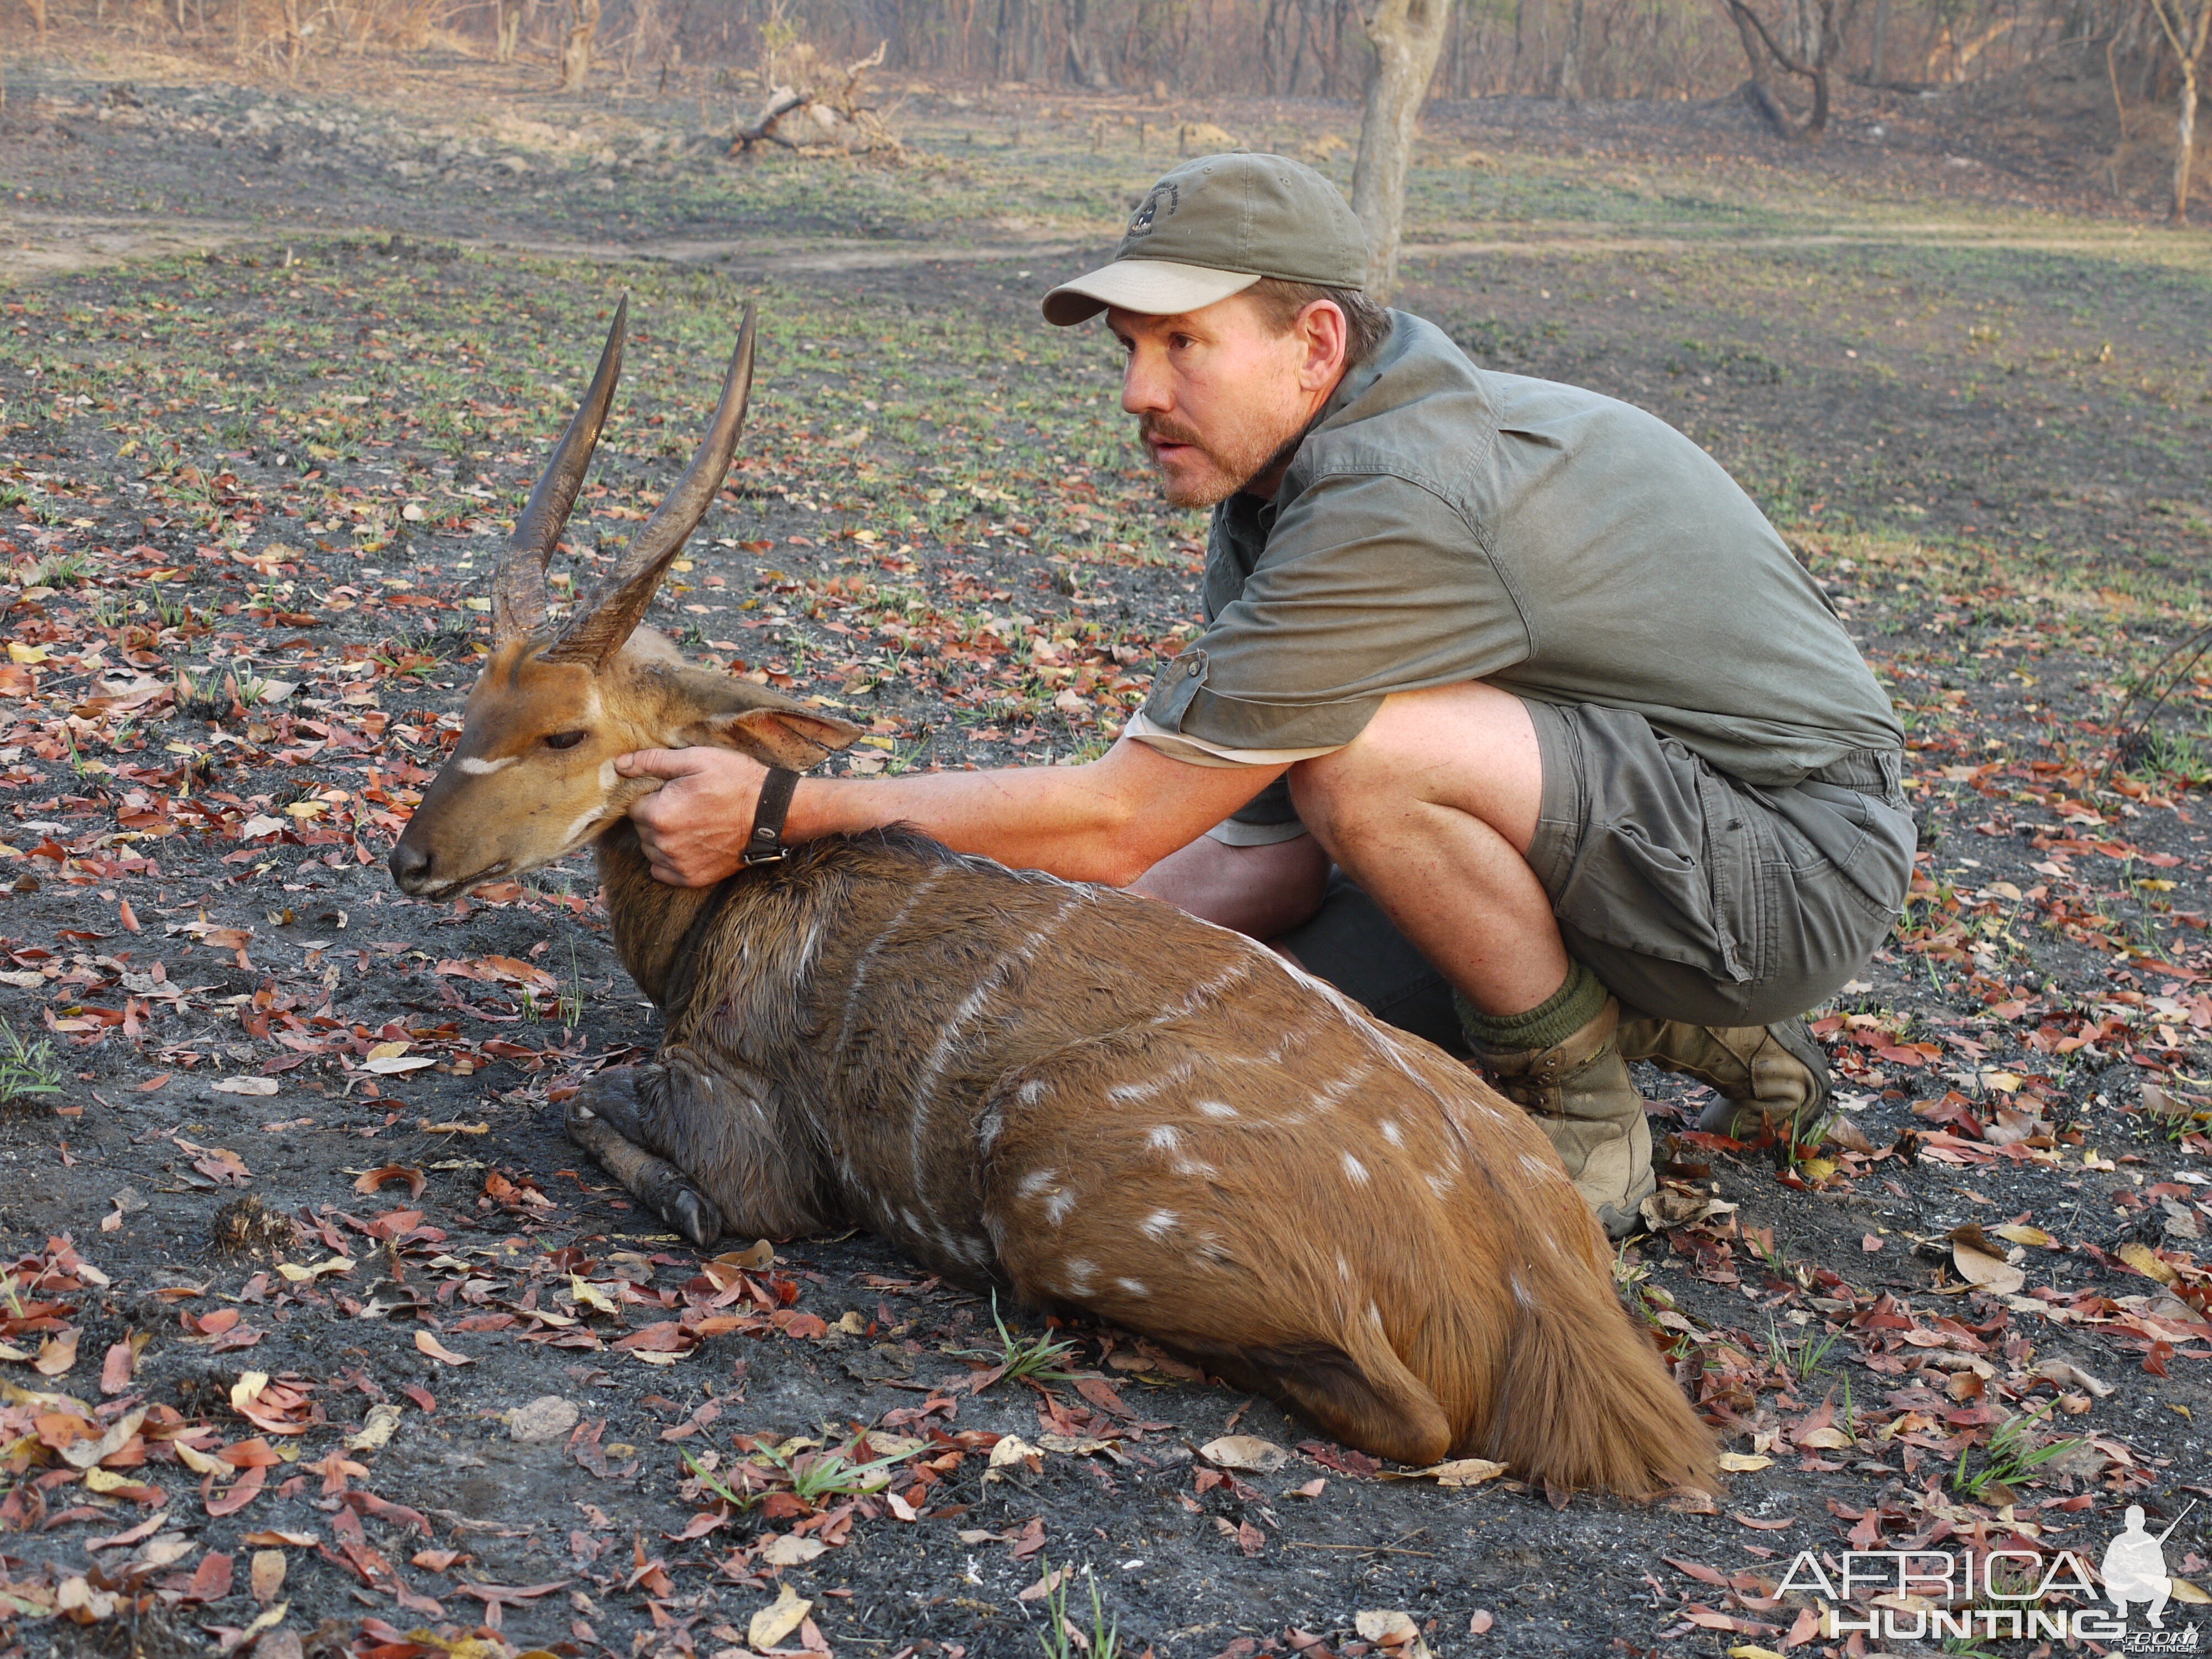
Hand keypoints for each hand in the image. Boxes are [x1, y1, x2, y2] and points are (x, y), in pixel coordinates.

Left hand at [615, 747, 768, 886]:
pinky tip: (688, 844)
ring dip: (661, 837)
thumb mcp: (695, 759)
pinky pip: (662, 871)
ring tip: (689, 823)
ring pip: (650, 849)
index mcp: (659, 813)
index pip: (632, 806)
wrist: (771, 814)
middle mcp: (663, 844)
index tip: (672, 791)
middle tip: (684, 804)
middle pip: (641, 828)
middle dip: (655, 816)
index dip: (651, 796)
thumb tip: (619, 764)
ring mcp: (678, 864)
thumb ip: (652, 761)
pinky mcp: (691, 878)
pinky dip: (669, 859)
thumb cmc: (735, 782)